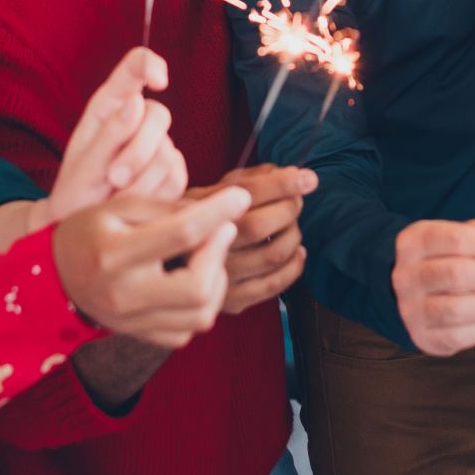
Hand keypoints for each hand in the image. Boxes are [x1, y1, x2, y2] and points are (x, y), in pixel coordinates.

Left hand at [42, 49, 186, 226]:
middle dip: (139, 151)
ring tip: (114, 195)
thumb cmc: (74, 195)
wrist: (82, 231)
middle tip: (113, 179)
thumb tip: (137, 102)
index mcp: (109, 105)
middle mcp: (136, 119)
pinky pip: (176, 177)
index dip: (152, 66)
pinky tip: (132, 202)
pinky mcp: (173, 172)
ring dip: (140, 180)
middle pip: (159, 115)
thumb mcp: (83, 166)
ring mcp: (158, 145)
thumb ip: (109, 135)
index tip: (161, 82)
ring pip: (167, 152)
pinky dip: (153, 194)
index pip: (136, 66)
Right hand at [53, 188, 249, 348]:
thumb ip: (167, 209)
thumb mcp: (119, 206)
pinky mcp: (140, 336)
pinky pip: (187, 330)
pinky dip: (201, 306)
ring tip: (207, 256)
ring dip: (216, 282)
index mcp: (114, 252)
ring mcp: (132, 322)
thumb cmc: (90, 231)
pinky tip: (193, 280)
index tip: (239, 198)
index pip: (180, 234)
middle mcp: (124, 294)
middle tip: (220, 232)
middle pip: (197, 288)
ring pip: (201, 315)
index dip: (217, 213)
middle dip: (219, 256)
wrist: (54, 277)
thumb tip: (220, 214)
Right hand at [206, 165, 314, 313]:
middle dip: (289, 208)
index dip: (283, 184)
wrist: (167, 259)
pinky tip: (297, 251)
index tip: (308, 178)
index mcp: (199, 209)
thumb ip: (251, 179)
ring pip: (272, 255)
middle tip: (295, 202)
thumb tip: (293, 174)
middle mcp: (205, 244)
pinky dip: (294, 266)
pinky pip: (273, 285)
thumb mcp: (216, 190)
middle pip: (261, 225)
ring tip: (291, 225)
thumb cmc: (201, 219)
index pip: (248, 194)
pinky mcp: (231, 300)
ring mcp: (219, 275)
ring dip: (293, 235)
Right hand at [392, 219, 474, 356]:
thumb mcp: (461, 236)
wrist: (412, 293)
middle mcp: (406, 275)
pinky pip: (459, 336)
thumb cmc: (448, 258)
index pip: (455, 240)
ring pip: (457, 309)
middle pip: (456, 274)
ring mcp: (411, 310)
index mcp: (414, 241)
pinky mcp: (423, 338)